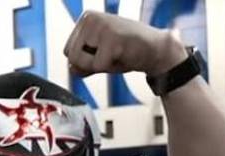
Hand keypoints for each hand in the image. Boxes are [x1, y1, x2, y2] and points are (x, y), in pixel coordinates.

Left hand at [64, 11, 187, 76]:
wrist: (156, 50)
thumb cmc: (127, 52)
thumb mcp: (98, 57)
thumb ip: (82, 63)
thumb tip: (72, 67)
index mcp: (86, 19)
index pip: (68, 51)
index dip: (85, 61)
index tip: (104, 53)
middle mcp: (90, 18)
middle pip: (72, 57)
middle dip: (92, 64)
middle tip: (111, 55)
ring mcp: (101, 25)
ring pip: (83, 62)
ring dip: (102, 66)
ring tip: (117, 54)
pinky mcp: (112, 36)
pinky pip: (99, 65)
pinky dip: (112, 67)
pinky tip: (124, 55)